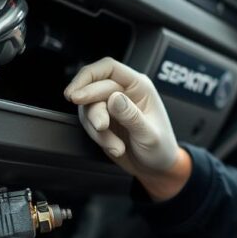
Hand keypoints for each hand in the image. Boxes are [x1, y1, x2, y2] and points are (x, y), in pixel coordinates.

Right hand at [64, 57, 179, 178]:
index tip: (76, 94)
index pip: (108, 68)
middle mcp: (123, 92)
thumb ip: (131, 116)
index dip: (88, 77)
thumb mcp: (150, 135)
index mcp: (139, 86)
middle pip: (94, 89)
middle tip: (100, 127)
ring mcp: (111, 106)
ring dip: (97, 129)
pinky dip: (97, 137)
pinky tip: (114, 147)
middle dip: (94, 111)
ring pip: (88, 108)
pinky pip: (88, 123)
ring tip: (116, 146)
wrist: (155, 169)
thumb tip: (114, 98)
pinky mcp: (102, 120)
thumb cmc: (160, 148)